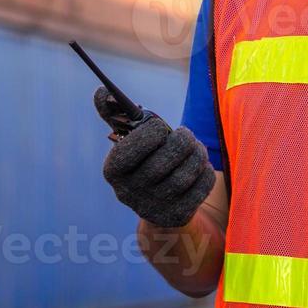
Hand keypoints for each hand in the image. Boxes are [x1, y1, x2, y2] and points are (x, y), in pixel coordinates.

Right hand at [94, 87, 215, 228]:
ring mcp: (154, 208)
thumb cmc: (143, 160)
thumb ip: (114, 113)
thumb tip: (101, 91)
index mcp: (113, 170)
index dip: (154, 131)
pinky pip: (203, 184)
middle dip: (182, 140)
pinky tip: (199, 167)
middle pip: (166, 158)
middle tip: (185, 134)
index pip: (136, 145)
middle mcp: (129, 193)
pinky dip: (206, 171)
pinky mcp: (178, 216)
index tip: (161, 128)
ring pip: (187, 172)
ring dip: (197, 153)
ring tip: (195, 148)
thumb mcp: (127, 139)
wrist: (157, 205)